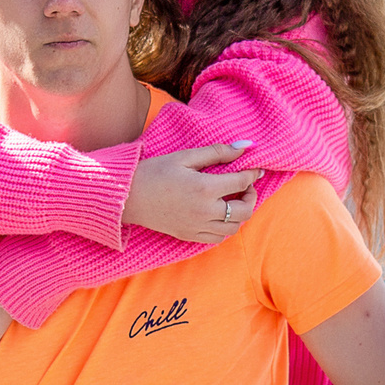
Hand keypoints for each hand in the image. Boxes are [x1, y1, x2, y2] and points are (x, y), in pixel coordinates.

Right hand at [126, 144, 261, 242]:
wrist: (128, 197)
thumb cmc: (155, 172)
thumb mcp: (185, 156)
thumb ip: (217, 152)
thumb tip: (245, 146)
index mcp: (205, 188)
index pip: (242, 182)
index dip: (253, 174)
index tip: (256, 169)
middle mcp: (205, 212)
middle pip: (244, 211)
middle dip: (251, 197)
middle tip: (246, 187)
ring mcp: (197, 227)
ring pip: (234, 229)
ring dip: (240, 215)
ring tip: (234, 201)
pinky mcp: (189, 236)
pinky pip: (217, 239)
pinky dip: (225, 228)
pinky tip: (219, 215)